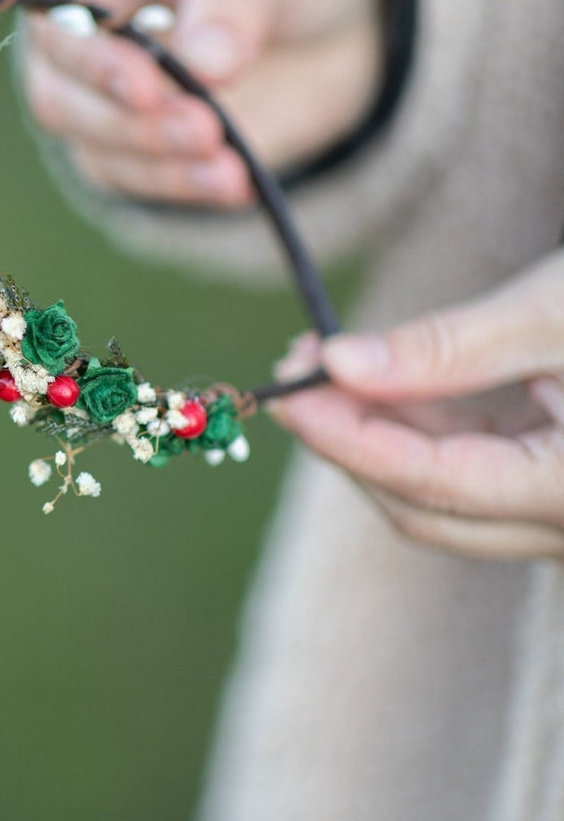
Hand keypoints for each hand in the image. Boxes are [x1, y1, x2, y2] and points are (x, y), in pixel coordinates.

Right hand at [21, 0, 381, 206]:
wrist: (316, 22)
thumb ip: (232, 0)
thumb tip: (208, 64)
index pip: (55, 20)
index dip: (91, 60)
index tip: (147, 87)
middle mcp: (75, 43)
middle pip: (61, 99)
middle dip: (129, 124)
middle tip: (204, 129)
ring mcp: (99, 105)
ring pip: (99, 150)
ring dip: (162, 165)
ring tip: (231, 167)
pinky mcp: (137, 154)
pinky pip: (145, 182)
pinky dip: (188, 186)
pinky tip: (235, 182)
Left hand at [269, 251, 563, 559]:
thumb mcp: (553, 311)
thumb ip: (446, 349)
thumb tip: (339, 366)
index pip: (434, 484)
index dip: (348, 438)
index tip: (285, 390)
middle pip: (431, 509)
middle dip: (354, 445)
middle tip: (294, 373)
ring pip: (451, 498)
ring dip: (384, 439)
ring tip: (326, 365)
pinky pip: (481, 477)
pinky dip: (428, 434)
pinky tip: (384, 382)